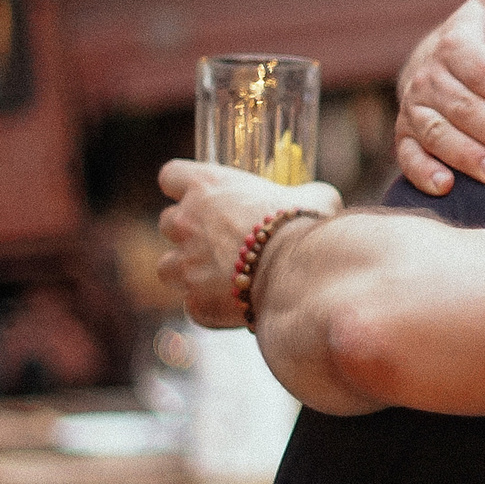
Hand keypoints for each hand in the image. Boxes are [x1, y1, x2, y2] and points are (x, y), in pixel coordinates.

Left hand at [156, 159, 341, 327]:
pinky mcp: (197, 303)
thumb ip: (304, 194)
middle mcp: (187, 222)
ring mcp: (187, 266)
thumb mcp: (315, 197)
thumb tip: (318, 198)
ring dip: (187, 271)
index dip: (182, 186)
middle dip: (188, 232)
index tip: (198, 195)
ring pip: (167, 267)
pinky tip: (235, 307)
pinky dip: (210, 307)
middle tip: (219, 240)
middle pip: (167, 222)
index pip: (171, 176)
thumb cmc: (307, 227)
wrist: (302, 274)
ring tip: (219, 278)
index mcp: (208, 186)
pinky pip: (194, 306)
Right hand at [395, 0, 484, 193]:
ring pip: (437, 133)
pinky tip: (446, 187)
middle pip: (464, 107)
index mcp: (455, 43)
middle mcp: (429, 75)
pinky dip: (422, 172)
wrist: (432, 62)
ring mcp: (414, 107)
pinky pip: (407, 156)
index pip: (483, 69)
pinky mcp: (404, 136)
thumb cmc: (479, 35)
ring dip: (467, 156)